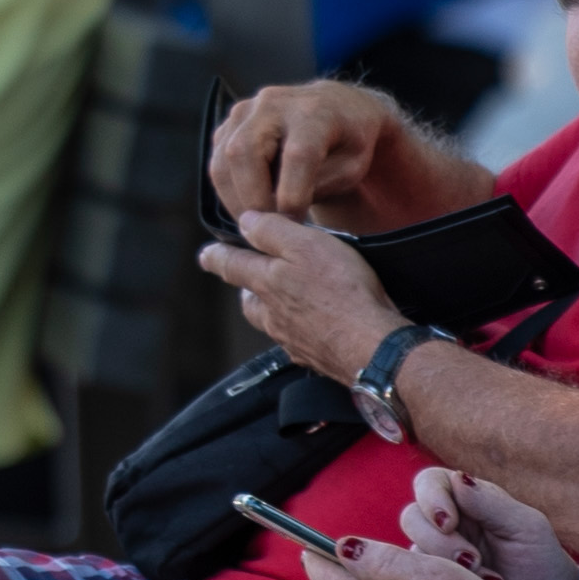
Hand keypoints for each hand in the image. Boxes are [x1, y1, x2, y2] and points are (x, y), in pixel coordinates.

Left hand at [195, 209, 396, 381]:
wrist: (372, 348)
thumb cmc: (343, 291)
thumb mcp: (307, 245)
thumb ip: (273, 231)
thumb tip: (245, 221)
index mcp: (266, 284)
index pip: (232, 265)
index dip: (217, 256)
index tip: (206, 255)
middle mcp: (272, 316)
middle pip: (250, 300)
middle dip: (248, 288)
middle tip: (252, 278)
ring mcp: (292, 340)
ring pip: (273, 322)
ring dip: (274, 310)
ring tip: (287, 299)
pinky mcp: (315, 357)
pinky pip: (299, 341)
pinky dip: (302, 330)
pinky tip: (319, 325)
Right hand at [210, 82, 478, 231]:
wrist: (338, 107)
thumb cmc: (349, 143)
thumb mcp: (352, 167)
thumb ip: (319, 186)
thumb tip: (280, 211)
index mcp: (314, 110)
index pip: (297, 155)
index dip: (293, 195)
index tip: (296, 224)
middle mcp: (274, 102)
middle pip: (244, 152)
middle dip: (252, 200)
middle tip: (266, 230)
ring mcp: (246, 108)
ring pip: (223, 159)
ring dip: (234, 200)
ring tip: (256, 223)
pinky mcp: (230, 122)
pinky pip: (217, 160)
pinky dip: (228, 190)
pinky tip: (250, 206)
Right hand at [405, 462, 568, 579]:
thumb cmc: (542, 563)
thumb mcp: (524, 527)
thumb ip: (489, 502)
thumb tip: (457, 478)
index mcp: (469, 500)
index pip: (430, 483)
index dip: (431, 499)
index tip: (449, 523)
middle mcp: (448, 525)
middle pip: (412, 517)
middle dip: (439, 540)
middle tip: (473, 560)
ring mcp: (437, 557)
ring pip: (410, 551)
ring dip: (443, 565)